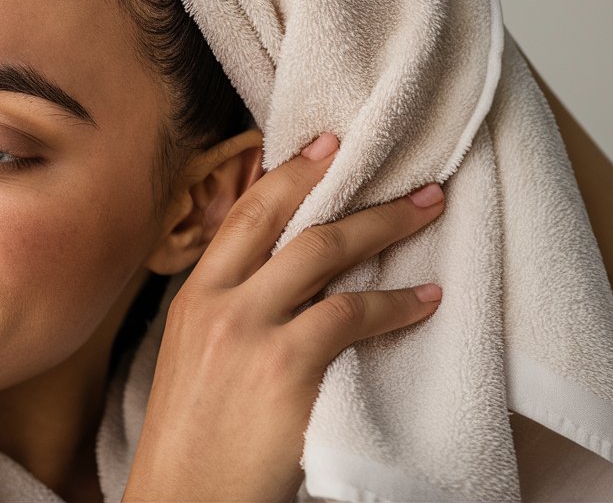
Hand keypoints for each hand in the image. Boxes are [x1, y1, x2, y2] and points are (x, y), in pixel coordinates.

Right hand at [123, 133, 445, 501]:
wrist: (183, 502)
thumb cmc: (195, 442)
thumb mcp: (194, 361)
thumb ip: (230, 314)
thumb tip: (287, 284)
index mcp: (193, 297)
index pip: (244, 215)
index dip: (290, 173)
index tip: (327, 145)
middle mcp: (219, 302)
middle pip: (288, 220)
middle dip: (348, 185)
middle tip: (399, 170)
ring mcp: (250, 332)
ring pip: (326, 253)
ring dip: (385, 227)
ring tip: (428, 212)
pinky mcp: (286, 369)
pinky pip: (353, 316)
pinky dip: (397, 304)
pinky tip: (426, 299)